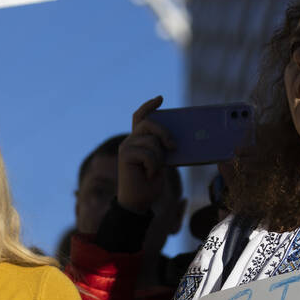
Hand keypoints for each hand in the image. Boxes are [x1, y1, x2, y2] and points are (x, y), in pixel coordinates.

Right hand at [116, 96, 173, 213]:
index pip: (140, 117)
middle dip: (164, 132)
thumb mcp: (161, 161)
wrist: (138, 201)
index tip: (160, 98)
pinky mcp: (125, 155)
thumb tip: (174, 139)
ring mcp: (126, 147)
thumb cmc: (149, 183)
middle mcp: (129, 141)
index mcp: (137, 140)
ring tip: (153, 171)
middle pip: (148, 123)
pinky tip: (148, 174)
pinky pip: (149, 154)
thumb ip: (162, 147)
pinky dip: (154, 166)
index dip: (149, 106)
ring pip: (152, 141)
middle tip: (173, 147)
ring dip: (159, 158)